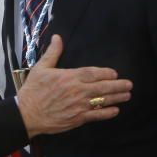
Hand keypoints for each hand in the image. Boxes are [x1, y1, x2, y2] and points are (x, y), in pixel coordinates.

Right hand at [17, 34, 132, 137]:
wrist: (27, 114)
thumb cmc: (33, 90)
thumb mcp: (41, 68)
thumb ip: (52, 53)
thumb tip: (57, 37)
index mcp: (70, 77)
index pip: (93, 73)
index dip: (106, 73)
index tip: (114, 74)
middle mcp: (78, 91)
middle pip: (103, 87)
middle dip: (118, 85)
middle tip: (129, 84)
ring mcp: (79, 106)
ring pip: (103, 101)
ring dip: (117, 98)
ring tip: (127, 95)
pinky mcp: (78, 118)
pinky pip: (96, 115)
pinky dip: (107, 113)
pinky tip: (115, 110)